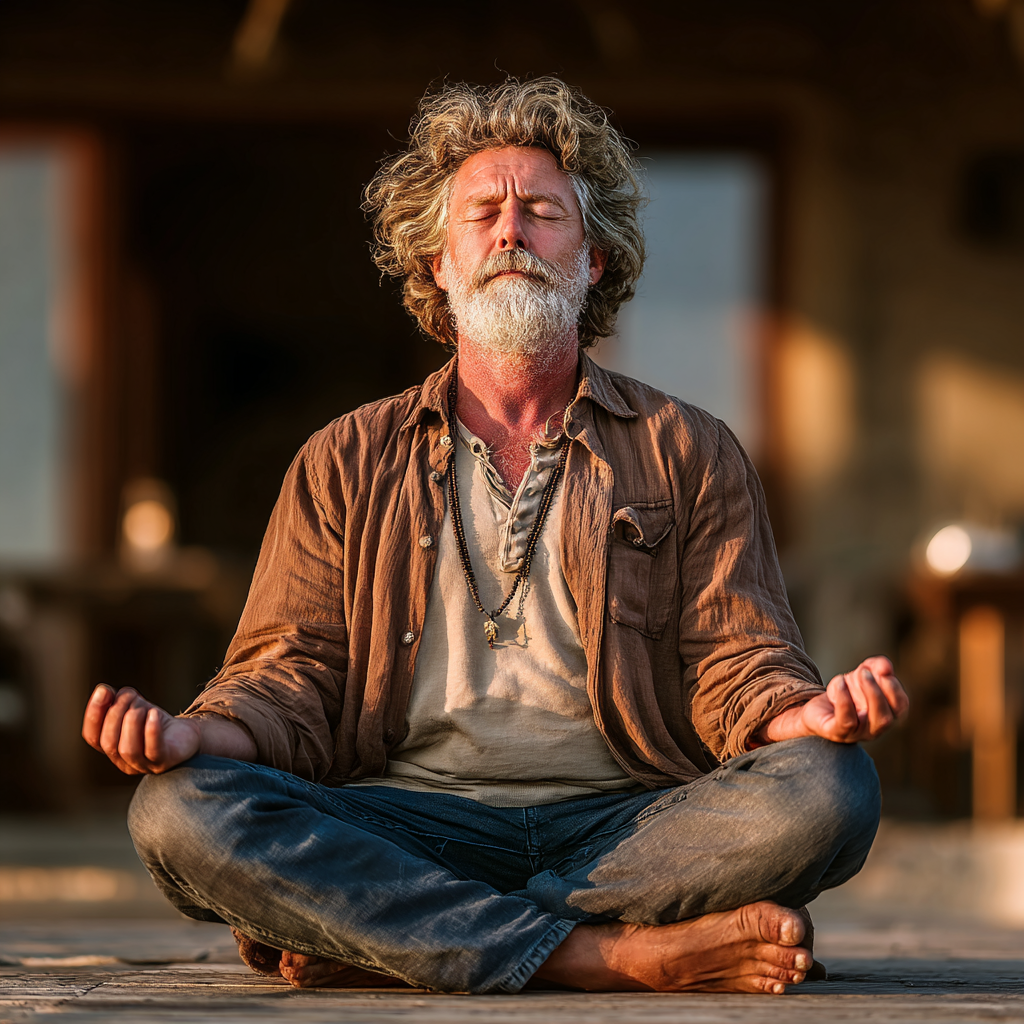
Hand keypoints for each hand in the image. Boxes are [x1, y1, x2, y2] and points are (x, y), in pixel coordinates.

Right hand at [82, 684, 201, 774]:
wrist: (187, 733)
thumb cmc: (156, 721)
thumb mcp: (135, 706)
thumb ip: (118, 699)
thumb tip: (104, 691)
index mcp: (112, 748)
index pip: (92, 737)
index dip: (93, 715)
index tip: (103, 691)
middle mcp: (124, 761)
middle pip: (109, 742)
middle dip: (116, 714)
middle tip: (130, 695)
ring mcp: (144, 765)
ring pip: (127, 749)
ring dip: (132, 722)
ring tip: (143, 707)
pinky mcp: (164, 761)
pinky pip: (153, 750)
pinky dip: (151, 731)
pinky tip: (154, 714)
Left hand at [758, 656, 909, 745]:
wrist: (815, 706)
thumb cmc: (844, 692)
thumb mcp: (861, 675)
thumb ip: (876, 666)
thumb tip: (886, 665)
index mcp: (884, 715)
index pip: (900, 707)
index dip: (895, 689)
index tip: (884, 671)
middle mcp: (873, 729)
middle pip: (886, 717)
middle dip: (878, 692)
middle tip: (865, 672)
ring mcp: (855, 734)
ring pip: (870, 722)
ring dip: (868, 694)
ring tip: (858, 674)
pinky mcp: (836, 732)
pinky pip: (845, 721)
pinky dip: (845, 700)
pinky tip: (839, 682)